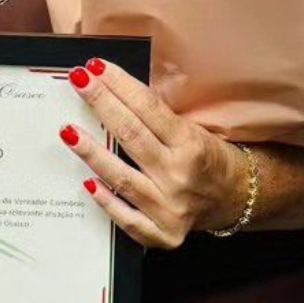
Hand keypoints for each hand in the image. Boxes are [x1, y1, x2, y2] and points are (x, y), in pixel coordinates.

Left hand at [57, 58, 249, 249]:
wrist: (235, 198)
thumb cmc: (208, 158)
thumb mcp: (191, 131)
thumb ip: (156, 119)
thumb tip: (113, 93)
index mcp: (190, 144)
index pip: (148, 108)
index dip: (119, 85)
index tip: (95, 67)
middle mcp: (180, 176)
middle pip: (131, 135)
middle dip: (102, 104)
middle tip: (78, 82)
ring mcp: (171, 208)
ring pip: (122, 178)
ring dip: (92, 152)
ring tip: (68, 131)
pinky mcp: (164, 234)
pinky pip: (127, 218)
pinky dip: (106, 201)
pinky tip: (87, 182)